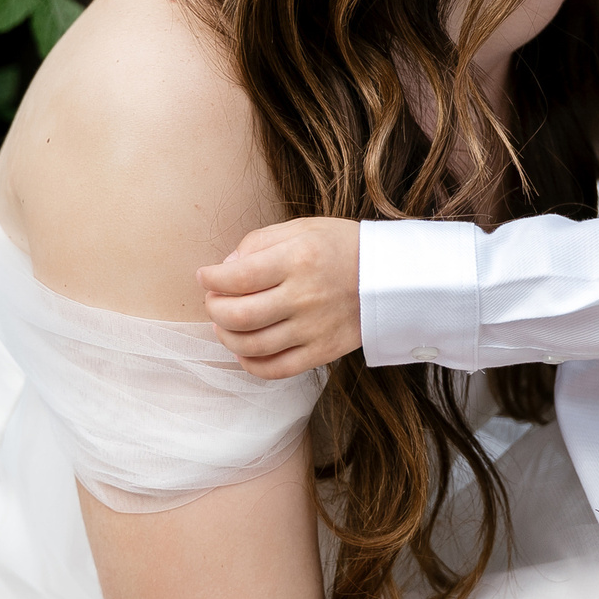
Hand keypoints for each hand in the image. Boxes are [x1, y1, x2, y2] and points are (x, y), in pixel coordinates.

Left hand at [196, 216, 362, 377]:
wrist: (393, 277)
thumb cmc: (343, 247)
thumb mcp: (303, 228)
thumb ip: (260, 242)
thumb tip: (225, 267)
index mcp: (298, 259)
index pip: (238, 277)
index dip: (211, 278)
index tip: (204, 276)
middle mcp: (304, 297)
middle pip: (239, 315)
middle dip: (214, 309)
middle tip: (213, 301)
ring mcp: (313, 329)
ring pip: (251, 346)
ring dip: (226, 337)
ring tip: (224, 324)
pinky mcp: (322, 352)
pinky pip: (275, 369)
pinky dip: (250, 364)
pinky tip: (245, 351)